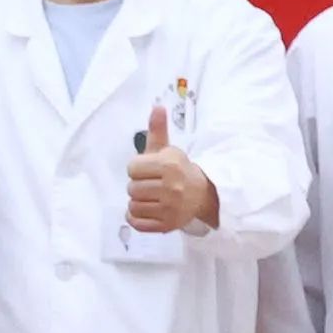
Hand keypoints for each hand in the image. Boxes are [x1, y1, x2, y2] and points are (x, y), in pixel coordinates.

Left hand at [124, 105, 217, 237]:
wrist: (201, 194)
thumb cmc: (177, 170)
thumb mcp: (167, 149)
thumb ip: (158, 130)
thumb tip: (157, 107)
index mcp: (169, 165)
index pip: (132, 168)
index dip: (138, 168)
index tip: (150, 170)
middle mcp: (172, 187)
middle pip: (131, 188)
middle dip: (138, 185)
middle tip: (153, 185)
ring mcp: (170, 209)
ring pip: (132, 206)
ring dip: (138, 202)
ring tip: (153, 197)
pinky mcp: (167, 226)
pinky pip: (136, 222)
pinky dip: (137, 217)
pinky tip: (149, 209)